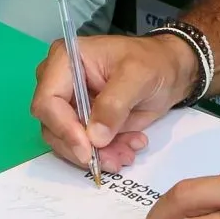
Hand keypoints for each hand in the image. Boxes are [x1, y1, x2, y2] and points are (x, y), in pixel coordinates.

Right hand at [31, 32, 198, 173]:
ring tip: (127, 154)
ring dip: (97, 155)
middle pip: (53, 126)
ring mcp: (70, 104)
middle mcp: (59, 83)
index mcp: (65, 60)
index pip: (48, 101)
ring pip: (68, 141)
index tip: (88, 149)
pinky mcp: (82, 121)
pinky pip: (84, 145)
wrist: (171, 70)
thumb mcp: (139, 75)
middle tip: (114, 159)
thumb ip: (115, 103)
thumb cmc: (154, 62)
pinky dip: (105, 153)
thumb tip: (95, 137)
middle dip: (83, 147)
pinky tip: (129, 148)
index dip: (64, 128)